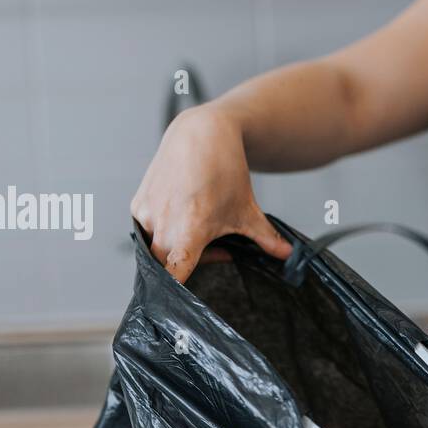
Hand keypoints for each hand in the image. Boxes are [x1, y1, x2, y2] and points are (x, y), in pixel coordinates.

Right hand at [131, 104, 290, 281]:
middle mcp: (162, 223)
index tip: (187, 294)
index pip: (173, 275)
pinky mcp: (138, 204)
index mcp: (189, 230)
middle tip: (216, 248)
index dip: (178, 289)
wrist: (201, 134)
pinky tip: (183, 216)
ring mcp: (146, 213)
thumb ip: (266, 238)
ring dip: (176, 248)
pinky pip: (146, 231)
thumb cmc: (224, 172)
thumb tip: (289, 257)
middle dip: (189, 264)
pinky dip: (164, 232)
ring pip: (156, 249)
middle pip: (167, 266)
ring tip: (201, 228)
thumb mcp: (248, 210)